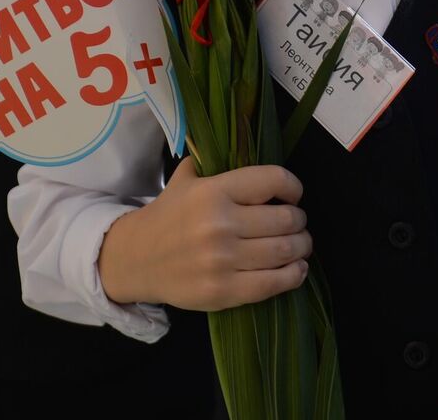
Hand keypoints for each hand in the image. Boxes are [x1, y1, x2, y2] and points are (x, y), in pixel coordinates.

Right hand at [99, 156, 310, 310]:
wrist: (134, 259)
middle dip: (299, 221)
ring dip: (302, 246)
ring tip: (301, 244)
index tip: (293, 194)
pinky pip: (274, 282)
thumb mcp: (184, 179)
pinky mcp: (224, 291)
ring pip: (285, 250)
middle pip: (286, 219)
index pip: (273, 180)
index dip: (293, 187)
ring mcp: (223, 260)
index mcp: (213, 191)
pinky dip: (294, 274)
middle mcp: (220, 224)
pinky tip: (297, 269)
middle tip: (298, 223)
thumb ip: (213, 161)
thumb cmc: (167, 217)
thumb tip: (245, 146)